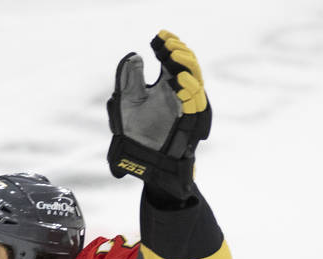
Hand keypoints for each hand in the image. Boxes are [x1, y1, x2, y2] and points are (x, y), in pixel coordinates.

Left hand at [106, 30, 210, 199]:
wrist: (137, 158)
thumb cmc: (134, 132)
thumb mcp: (127, 102)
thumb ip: (130, 80)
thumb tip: (134, 57)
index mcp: (166, 86)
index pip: (174, 59)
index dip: (169, 45)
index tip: (159, 37)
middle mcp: (179, 93)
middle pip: (188, 65)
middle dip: (179, 52)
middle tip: (166, 45)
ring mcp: (185, 107)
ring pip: (196, 80)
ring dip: (185, 66)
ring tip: (171, 56)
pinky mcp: (188, 122)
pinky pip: (194, 102)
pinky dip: (188, 89)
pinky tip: (177, 79)